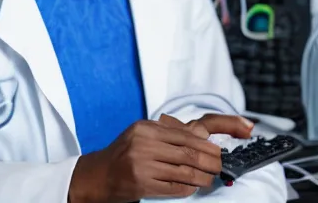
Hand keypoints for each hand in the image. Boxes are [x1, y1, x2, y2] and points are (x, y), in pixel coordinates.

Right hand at [68, 114, 252, 202]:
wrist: (97, 175)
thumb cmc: (124, 153)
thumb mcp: (142, 134)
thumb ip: (169, 132)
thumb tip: (202, 135)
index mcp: (146, 129)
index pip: (184, 136)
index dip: (206, 145)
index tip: (218, 150)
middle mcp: (143, 145)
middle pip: (187, 153)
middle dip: (209, 161)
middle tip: (221, 165)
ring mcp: (141, 165)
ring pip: (183, 171)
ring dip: (202, 176)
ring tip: (211, 178)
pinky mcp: (141, 184)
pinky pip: (172, 187)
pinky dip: (187, 188)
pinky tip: (194, 187)